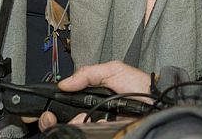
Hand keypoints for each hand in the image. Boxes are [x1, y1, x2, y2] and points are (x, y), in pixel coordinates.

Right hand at [36, 62, 153, 131]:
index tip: (45, 109)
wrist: (156, 101)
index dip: (51, 107)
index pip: (63, 104)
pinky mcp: (103, 132)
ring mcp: (96, 124)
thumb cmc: (138, 85)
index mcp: (89, 96)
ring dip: (69, 123)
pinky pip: (87, 133)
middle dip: (51, 119)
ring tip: (79, 118)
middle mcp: (90, 112)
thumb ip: (87, 73)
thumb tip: (64, 83)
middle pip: (61, 120)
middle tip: (50, 117)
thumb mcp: (111, 70)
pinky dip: (84, 128)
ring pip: (71, 128)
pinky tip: (89, 123)